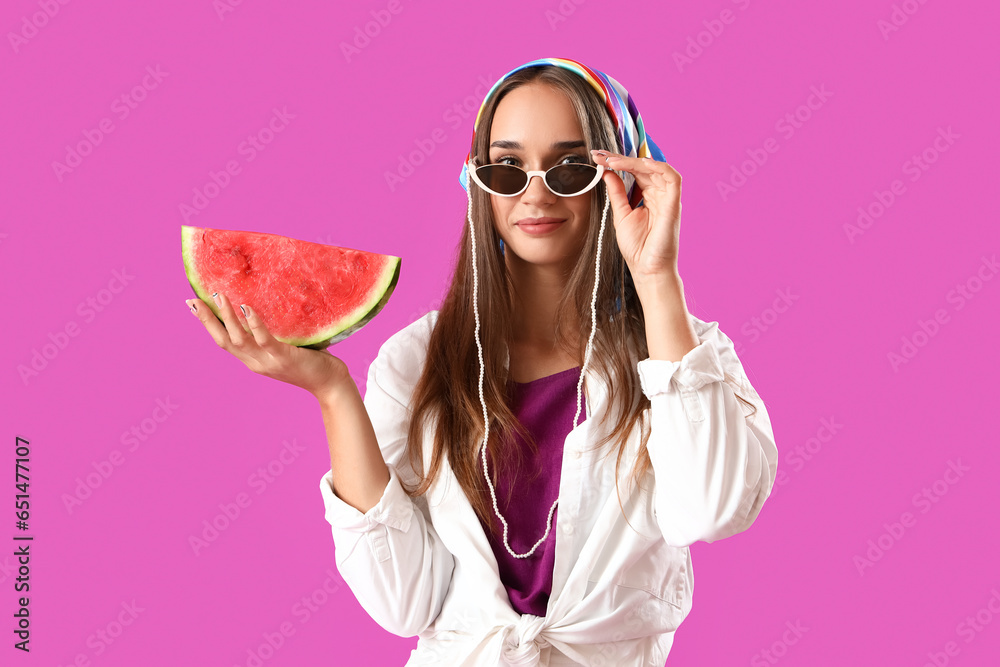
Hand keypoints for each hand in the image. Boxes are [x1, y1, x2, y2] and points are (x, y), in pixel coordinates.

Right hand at [186, 292, 350, 397]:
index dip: (208, 324)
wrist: (330, 384)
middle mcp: (255, 362)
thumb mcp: (283, 348)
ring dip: (227, 318)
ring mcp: (268, 361)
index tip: (193, 305)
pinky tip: (247, 308)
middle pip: (223, 340)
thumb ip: (270, 336)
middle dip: (207, 320)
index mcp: (253, 360)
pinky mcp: (283, 357)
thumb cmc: (310, 361)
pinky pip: (264, 339)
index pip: (224, 340)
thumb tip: (261, 309)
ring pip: (239, 339)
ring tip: (218, 297)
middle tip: (192, 300)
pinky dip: (254, 324)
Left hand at [590, 149, 682, 283]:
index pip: (635, 171)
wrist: (647, 270)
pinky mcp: (674, 205)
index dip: (618, 162)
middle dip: (621, 158)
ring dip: (634, 161)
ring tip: (612, 161)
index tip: (597, 157)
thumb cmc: (637, 247)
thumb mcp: (621, 215)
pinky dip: (658, 167)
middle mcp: (659, 195)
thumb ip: (617, 193)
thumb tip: (607, 172)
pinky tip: (640, 163)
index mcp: (648, 196)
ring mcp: (668, 199)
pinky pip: (673, 179)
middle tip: (600, 155)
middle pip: (644, 167)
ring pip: (656, 169)